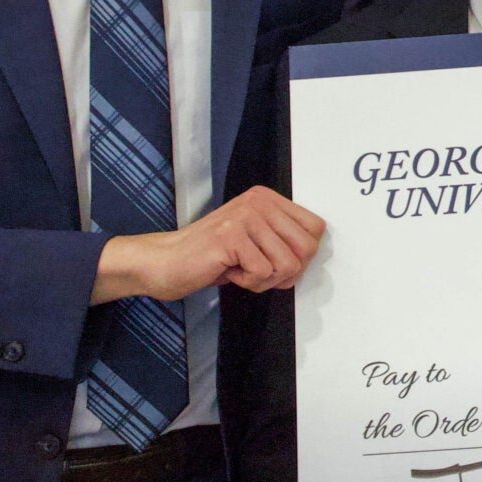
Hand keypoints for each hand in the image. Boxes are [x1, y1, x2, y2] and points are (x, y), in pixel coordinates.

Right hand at [93, 186, 325, 302]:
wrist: (165, 262)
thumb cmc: (211, 256)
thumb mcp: (255, 240)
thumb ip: (284, 240)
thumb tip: (313, 253)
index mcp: (267, 198)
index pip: (316, 228)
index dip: (302, 255)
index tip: (275, 261)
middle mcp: (258, 202)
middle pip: (306, 248)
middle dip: (286, 272)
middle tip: (258, 271)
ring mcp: (244, 217)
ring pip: (287, 264)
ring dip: (265, 279)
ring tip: (240, 269)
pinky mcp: (231, 236)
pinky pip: (262, 273)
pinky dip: (248, 283)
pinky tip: (228, 271)